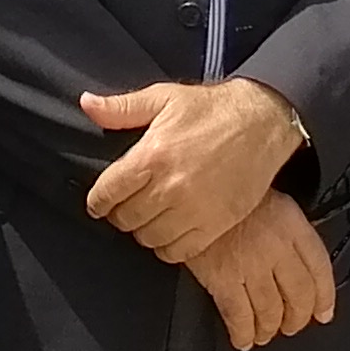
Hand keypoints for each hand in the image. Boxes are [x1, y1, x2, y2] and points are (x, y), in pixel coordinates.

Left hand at [80, 78, 300, 263]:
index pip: (108, 192)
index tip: (99, 203)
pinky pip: (178, 252)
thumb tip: (86, 104)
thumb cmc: (212, 108)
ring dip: (143, 230)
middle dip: (120, 214)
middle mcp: (170, 186)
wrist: (263, 121)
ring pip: (149, 238)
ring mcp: (194, 209)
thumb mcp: (164, 98)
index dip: (98, 201)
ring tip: (149, 218)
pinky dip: (168, 247)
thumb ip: (122, 107)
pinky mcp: (215, 224)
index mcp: (153, 154)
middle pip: (126, 218)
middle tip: (126, 206)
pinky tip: (170, 231)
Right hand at [185, 192, 337, 349]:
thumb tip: (298, 263)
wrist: (189, 190)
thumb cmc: (224, 190)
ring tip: (265, 333)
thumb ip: (285, 228)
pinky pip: (239, 316)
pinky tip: (243, 338)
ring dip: (270, 328)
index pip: (320, 266)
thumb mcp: (266, 197)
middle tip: (293, 325)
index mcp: (290, 222)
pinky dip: (243, 333)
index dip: (325, 296)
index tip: (323, 311)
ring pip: (270, 310)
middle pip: (299, 294)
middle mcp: (276, 245)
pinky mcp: (222, 278)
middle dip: (298, 317)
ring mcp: (250, 263)